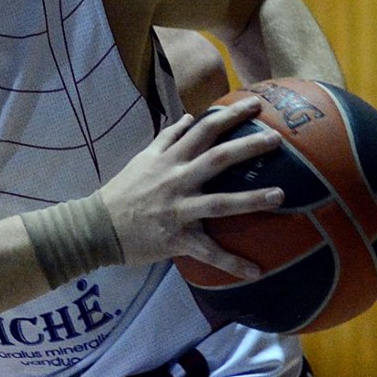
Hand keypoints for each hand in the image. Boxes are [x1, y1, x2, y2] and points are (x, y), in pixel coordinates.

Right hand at [98, 97, 284, 280]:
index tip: (255, 105)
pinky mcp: (177, 238)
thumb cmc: (122, 191)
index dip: (230, 115)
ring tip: (280, 195)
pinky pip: (208, 252)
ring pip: (220, 203)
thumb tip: (189, 116)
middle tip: (278, 141)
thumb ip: (167, 137)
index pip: (203, 129)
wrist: (96, 227)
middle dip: (248, 147)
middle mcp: (177, 179)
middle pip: (218, 158)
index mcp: (169, 159)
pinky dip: (232, 262)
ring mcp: (178, 209)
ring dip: (251, 199)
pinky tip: (255, 271)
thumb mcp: (143, 158)